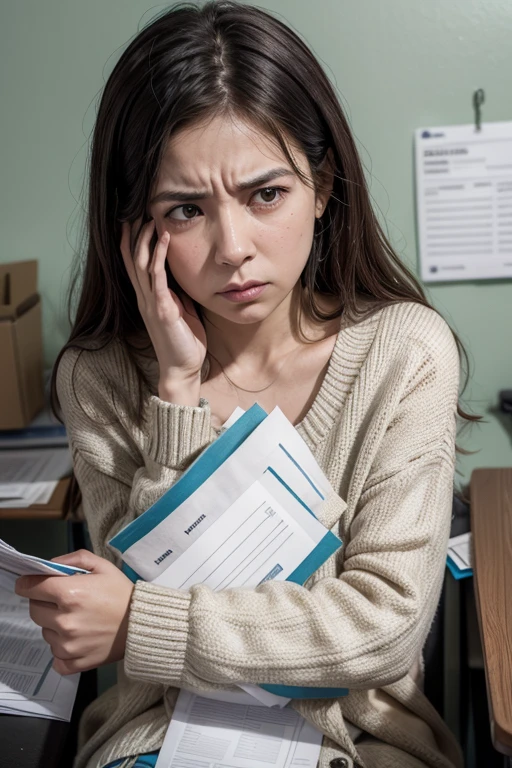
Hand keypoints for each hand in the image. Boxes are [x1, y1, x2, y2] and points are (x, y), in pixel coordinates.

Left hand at [15, 550, 133, 674]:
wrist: (143, 624)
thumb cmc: (123, 594)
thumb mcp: (102, 566)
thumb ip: (74, 559)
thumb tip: (51, 565)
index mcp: (69, 594)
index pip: (30, 588)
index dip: (29, 583)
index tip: (31, 584)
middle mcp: (65, 620)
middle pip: (34, 610)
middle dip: (43, 602)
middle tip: (62, 601)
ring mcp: (68, 644)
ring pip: (45, 632)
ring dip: (54, 625)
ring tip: (78, 619)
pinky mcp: (74, 662)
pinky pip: (55, 656)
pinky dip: (62, 648)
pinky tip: (77, 638)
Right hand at [120, 219, 206, 400]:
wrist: (183, 368)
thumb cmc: (185, 340)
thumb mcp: (181, 309)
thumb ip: (176, 292)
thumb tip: (181, 273)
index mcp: (148, 297)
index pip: (133, 263)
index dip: (130, 240)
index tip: (133, 219)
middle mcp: (145, 297)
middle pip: (130, 258)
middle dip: (132, 233)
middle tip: (134, 209)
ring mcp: (151, 302)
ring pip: (140, 263)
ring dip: (144, 238)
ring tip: (149, 217)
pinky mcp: (162, 309)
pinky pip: (157, 276)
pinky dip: (159, 254)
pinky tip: (164, 237)